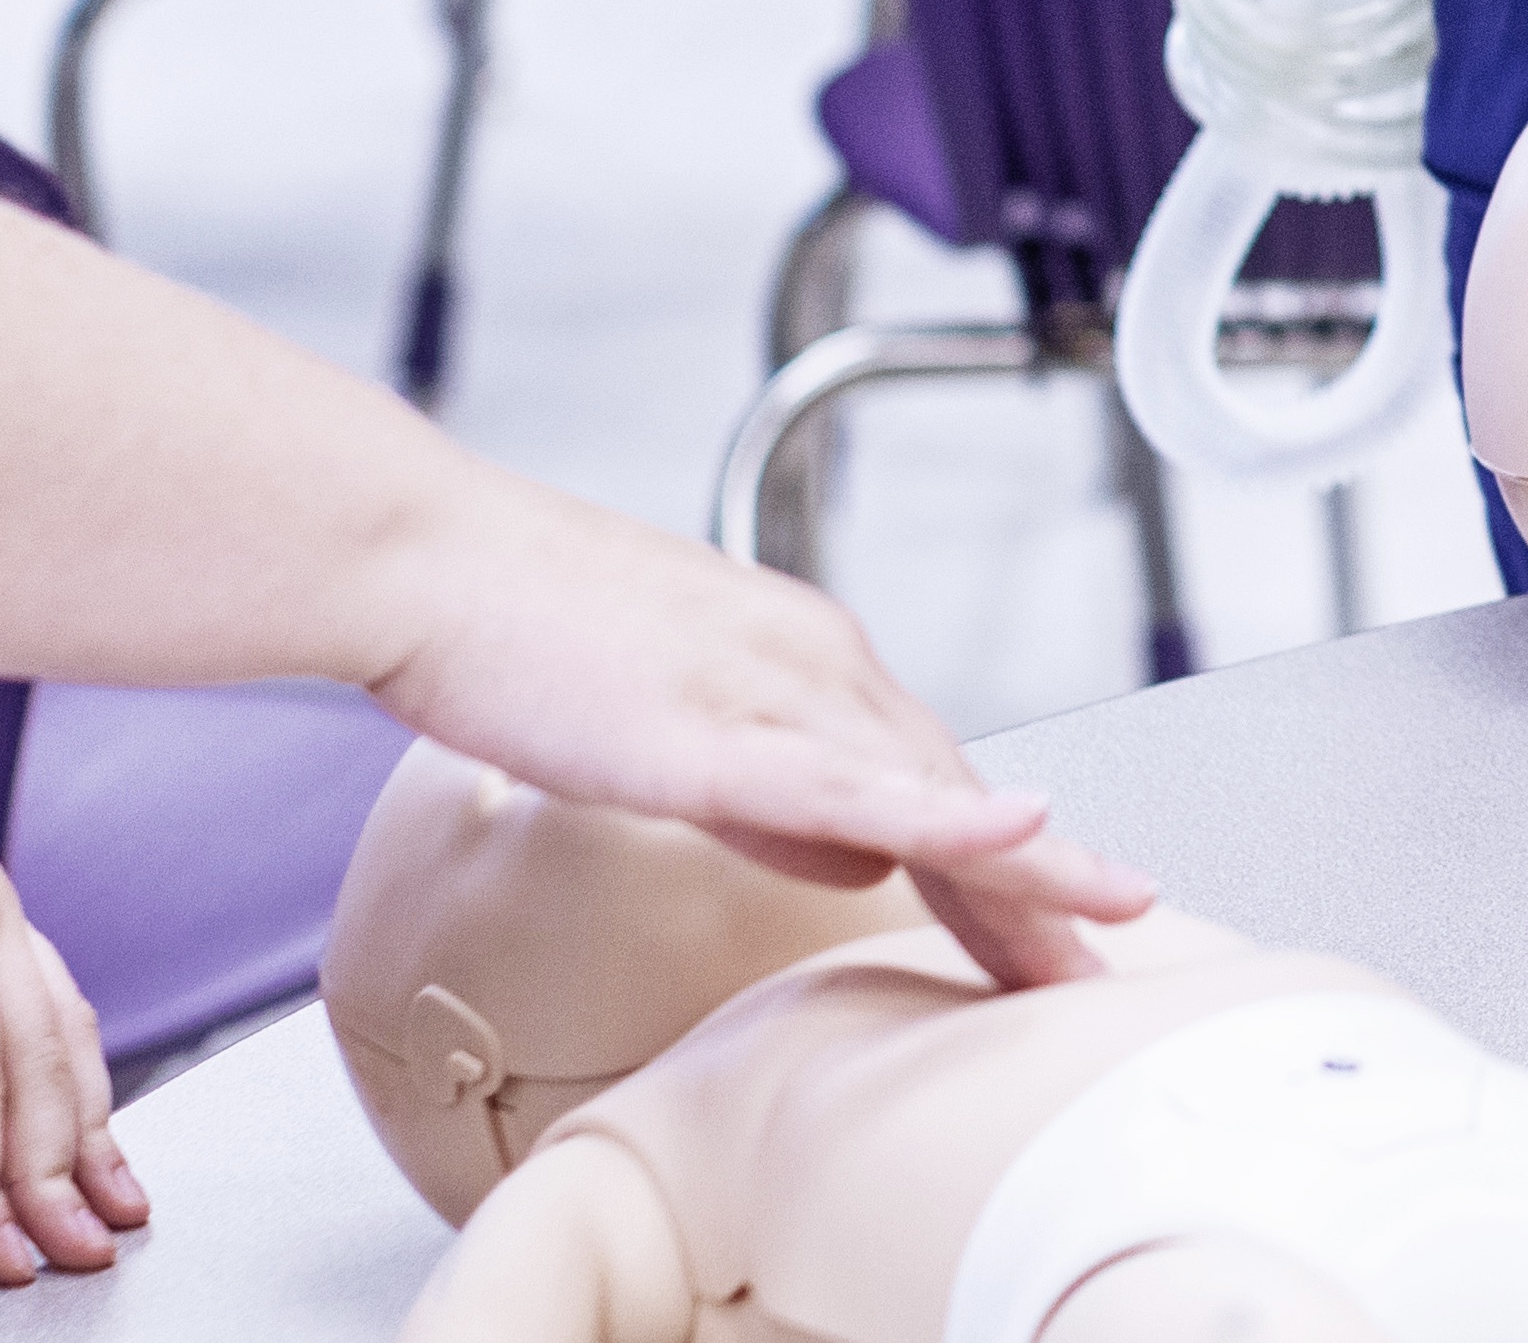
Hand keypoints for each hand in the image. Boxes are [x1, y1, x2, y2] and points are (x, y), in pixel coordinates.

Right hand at [351, 478, 1161, 993]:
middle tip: (1097, 964)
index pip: (929, 780)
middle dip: (1036, 889)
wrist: (430, 564)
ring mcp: (773, 691)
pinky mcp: (717, 731)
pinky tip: (1022, 836)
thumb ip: (769, 791)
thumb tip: (852, 854)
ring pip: (933, 793)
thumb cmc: (519, 638)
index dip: (1002, 862)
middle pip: (953, 793)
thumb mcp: (674, 727)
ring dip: (1027, 871)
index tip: (1057, 929)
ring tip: (1097, 938)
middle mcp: (814, 662)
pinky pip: (854, 786)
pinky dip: (950, 816)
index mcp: (804, 660)